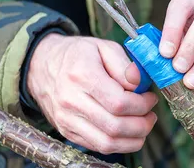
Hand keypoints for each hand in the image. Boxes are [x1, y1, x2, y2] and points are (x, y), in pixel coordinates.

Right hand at [27, 34, 157, 154]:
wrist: (42, 65)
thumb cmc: (76, 54)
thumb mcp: (102, 47)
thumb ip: (124, 65)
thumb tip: (140, 83)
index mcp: (82, 75)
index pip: (119, 103)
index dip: (142, 105)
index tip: (150, 98)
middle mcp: (71, 101)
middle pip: (115, 127)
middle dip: (142, 125)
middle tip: (151, 115)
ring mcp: (67, 119)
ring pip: (107, 143)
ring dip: (133, 140)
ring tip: (143, 126)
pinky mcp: (66, 131)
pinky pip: (96, 147)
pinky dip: (118, 144)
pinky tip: (128, 132)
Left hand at [158, 0, 193, 97]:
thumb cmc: (188, 39)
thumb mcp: (175, 37)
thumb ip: (165, 47)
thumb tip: (152, 63)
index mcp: (192, 3)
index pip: (181, 7)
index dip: (172, 29)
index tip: (164, 53)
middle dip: (192, 46)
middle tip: (178, 68)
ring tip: (191, 83)